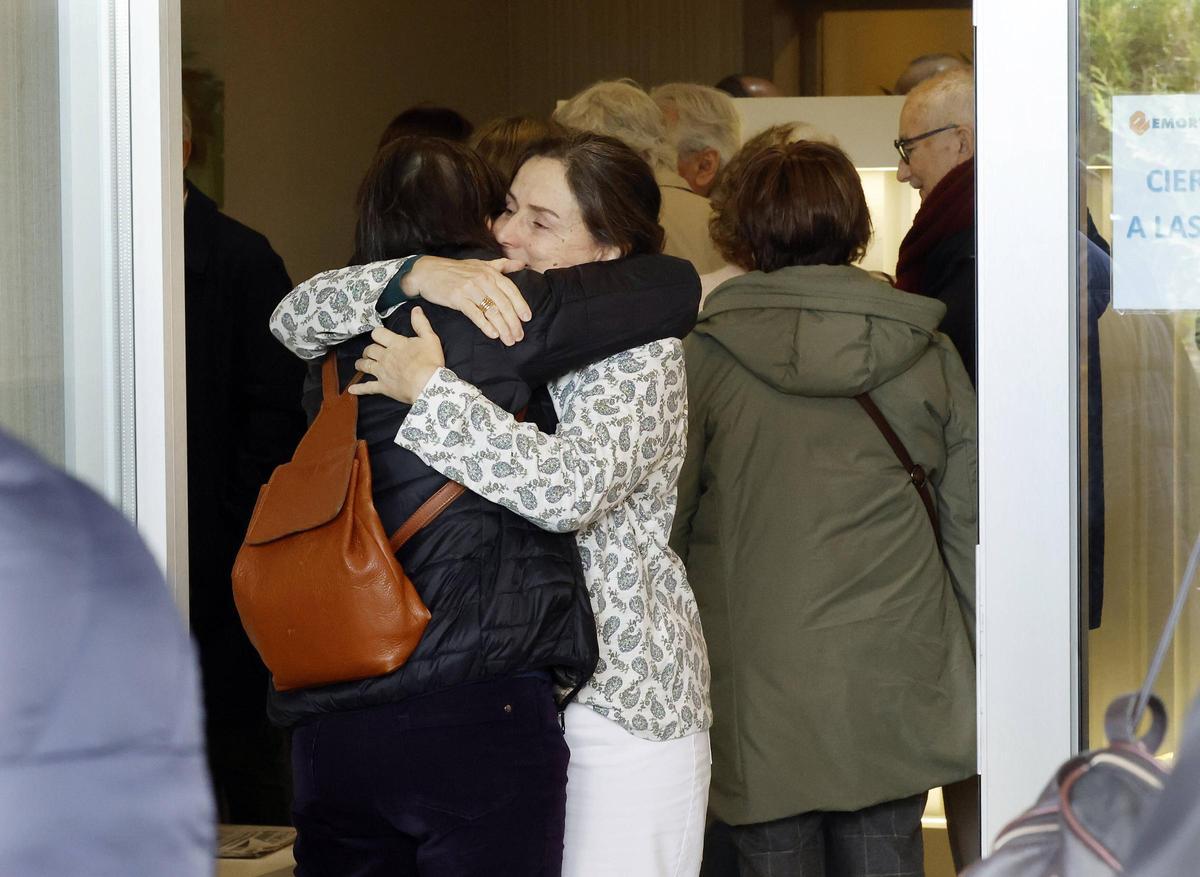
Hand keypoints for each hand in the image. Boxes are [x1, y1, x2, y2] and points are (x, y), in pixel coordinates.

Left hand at [348, 308, 445, 403]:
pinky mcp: (383, 387)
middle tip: (370, 351)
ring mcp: (382, 372)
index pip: (378, 334)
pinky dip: (359, 389)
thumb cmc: (430, 362)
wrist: (428, 384)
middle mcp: (385, 357)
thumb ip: (421, 323)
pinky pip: (368, 387)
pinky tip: (351, 389)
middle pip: (370, 350)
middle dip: (368, 350)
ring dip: (360, 363)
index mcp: (395, 344)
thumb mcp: (430, 339)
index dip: (377, 334)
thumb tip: (416, 309)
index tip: (378, 336)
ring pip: (365, 365)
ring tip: (359, 364)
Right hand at [403, 256, 530, 345]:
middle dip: (513, 322)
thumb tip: (522, 264)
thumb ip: (502, 265)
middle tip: (519, 336)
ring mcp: (470, 288)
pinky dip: (485, 325)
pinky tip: (493, 334)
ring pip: (492, 311)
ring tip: (508, 340)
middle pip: (504, 303)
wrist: (427, 272)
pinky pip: (475, 314)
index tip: (527, 318)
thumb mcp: (480, 264)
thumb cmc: (455, 270)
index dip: (521, 305)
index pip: (511, 290)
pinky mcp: (457, 298)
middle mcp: (483, 279)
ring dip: (502, 327)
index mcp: (490, 272)